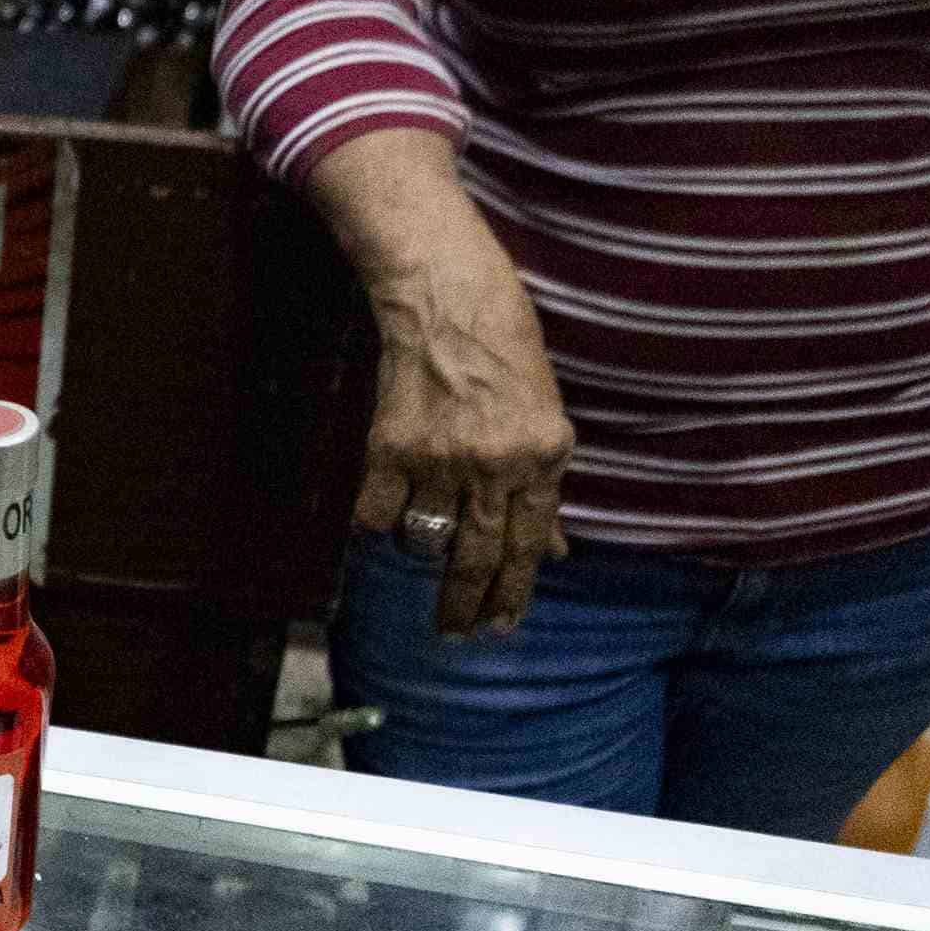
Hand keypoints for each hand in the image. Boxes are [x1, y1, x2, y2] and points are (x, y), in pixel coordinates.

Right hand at [306, 130, 575, 637]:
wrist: (448, 296)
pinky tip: (385, 513)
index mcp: (544, 456)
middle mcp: (496, 465)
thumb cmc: (505, 347)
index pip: (529, 545)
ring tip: (425, 560)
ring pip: (427, 540)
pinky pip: (378, 514)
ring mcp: (442, 459)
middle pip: (479, 557)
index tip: (501, 625)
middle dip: (467, 605)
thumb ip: (544, 487)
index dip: (513, 592)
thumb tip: (552, 549)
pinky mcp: (392, 449)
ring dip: (423, 556)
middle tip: (456, 634)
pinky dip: (379, 521)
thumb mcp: (546, 416)